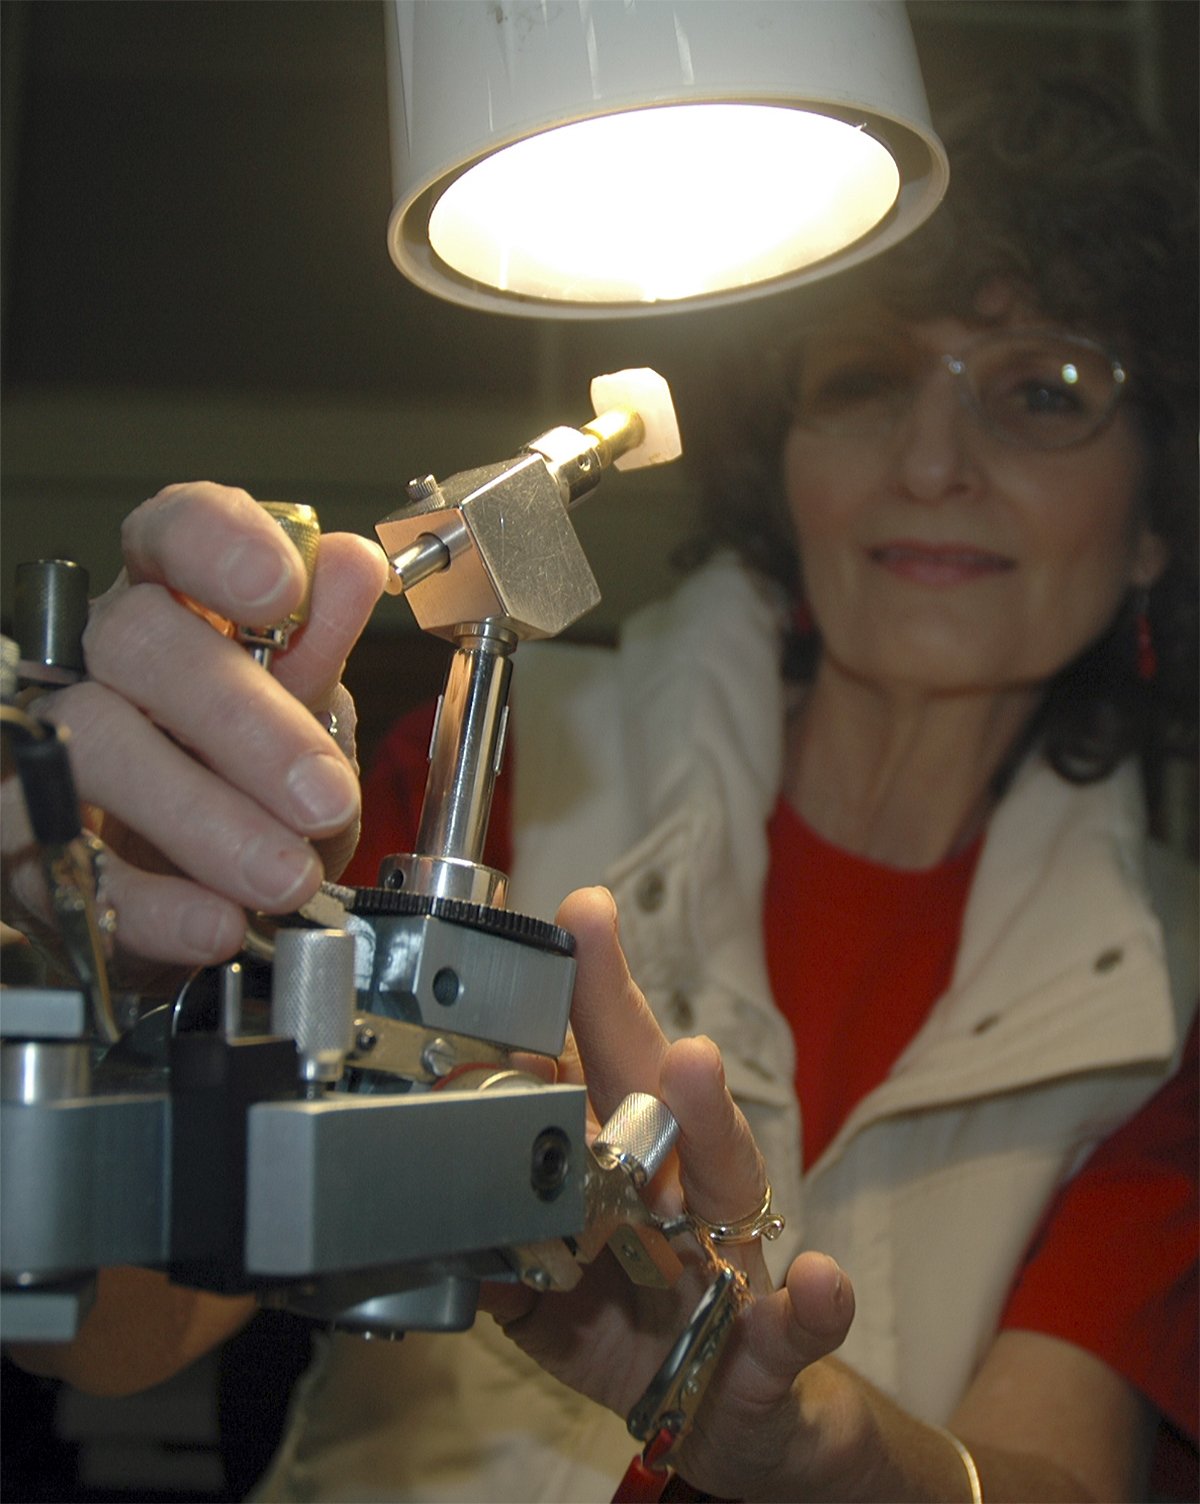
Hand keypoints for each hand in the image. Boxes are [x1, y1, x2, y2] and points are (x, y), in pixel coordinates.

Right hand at [2, 482, 386, 982]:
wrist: (184, 883)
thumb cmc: (241, 772)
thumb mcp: (300, 708)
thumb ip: (320, 641)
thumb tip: (351, 566)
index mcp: (172, 600)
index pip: (174, 530)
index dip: (221, 545)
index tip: (282, 589)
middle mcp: (98, 657)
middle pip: (138, 641)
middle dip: (244, 722)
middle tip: (323, 797)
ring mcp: (47, 742)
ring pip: (95, 746)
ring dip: (206, 820)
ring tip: (284, 875)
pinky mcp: (21, 838)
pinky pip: (70, 861)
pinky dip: (152, 903)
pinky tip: (215, 919)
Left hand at [485, 886, 854, 1500]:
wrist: (734, 1423)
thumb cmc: (643, 1333)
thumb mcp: (553, 1302)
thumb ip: (503, 1260)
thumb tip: (436, 1219)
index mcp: (627, 1169)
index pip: (589, 1069)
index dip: (563, 998)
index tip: (541, 923)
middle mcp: (683, 1190)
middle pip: (650, 1086)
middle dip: (613, 1005)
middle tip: (587, 927)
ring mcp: (735, 1259)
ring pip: (725, 1175)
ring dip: (707, 1118)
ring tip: (691, 1065)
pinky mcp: (776, 1348)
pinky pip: (797, 1329)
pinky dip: (811, 1307)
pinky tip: (816, 1283)